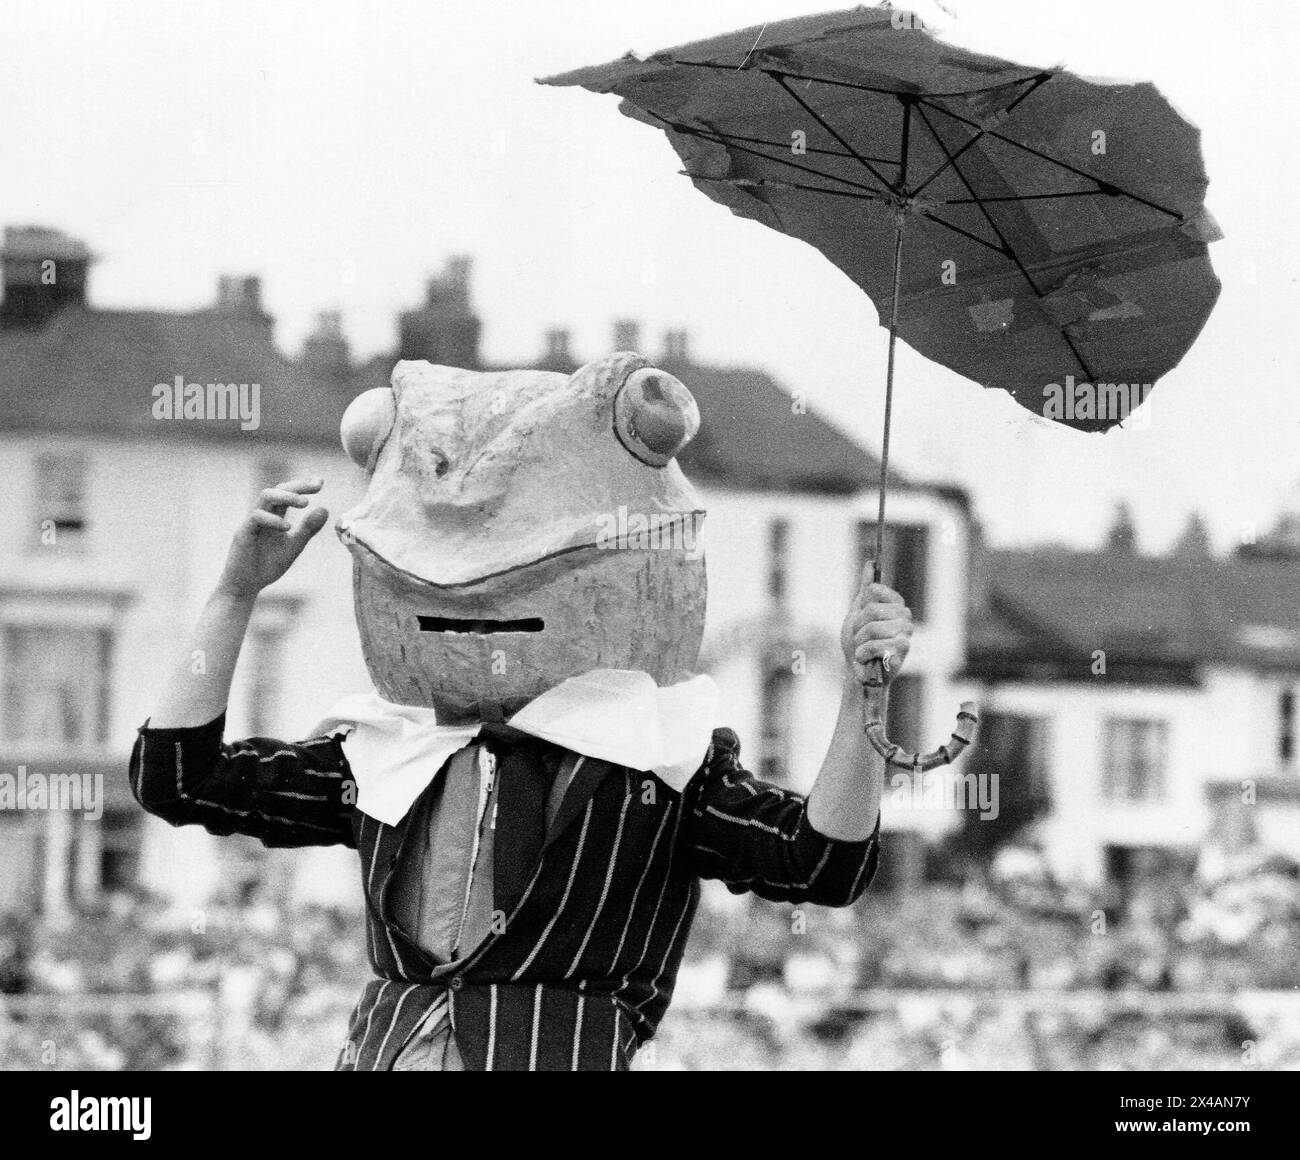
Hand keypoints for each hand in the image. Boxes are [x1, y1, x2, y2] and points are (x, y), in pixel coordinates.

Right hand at [215, 478, 328, 600]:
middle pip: (277, 489)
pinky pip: (256, 517)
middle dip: (298, 485)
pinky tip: (288, 527)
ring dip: (286, 496)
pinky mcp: (243, 533)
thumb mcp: (294, 546)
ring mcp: (251, 522)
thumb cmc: (267, 565)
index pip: (287, 493)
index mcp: (273, 515)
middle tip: (317, 487)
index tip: (321, 482)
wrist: (246, 586)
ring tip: (305, 503)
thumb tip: (325, 509)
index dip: (303, 485)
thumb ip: (308, 529)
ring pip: (265, 496)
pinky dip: (273, 519)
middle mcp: (262, 514)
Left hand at [841, 561, 912, 683]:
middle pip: (871, 609)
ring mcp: (906, 632)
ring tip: (863, 649)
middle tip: (861, 638)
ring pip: (872, 627)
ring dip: (860, 642)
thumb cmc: (859, 642)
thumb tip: (870, 563)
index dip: (860, 606)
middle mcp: (904, 615)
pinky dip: (864, 653)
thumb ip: (865, 589)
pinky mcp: (904, 648)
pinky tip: (867, 659)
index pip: (873, 589)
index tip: (861, 618)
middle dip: (858, 627)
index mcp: (895, 604)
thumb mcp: (858, 612)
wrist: (858, 672)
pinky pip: (877, 644)